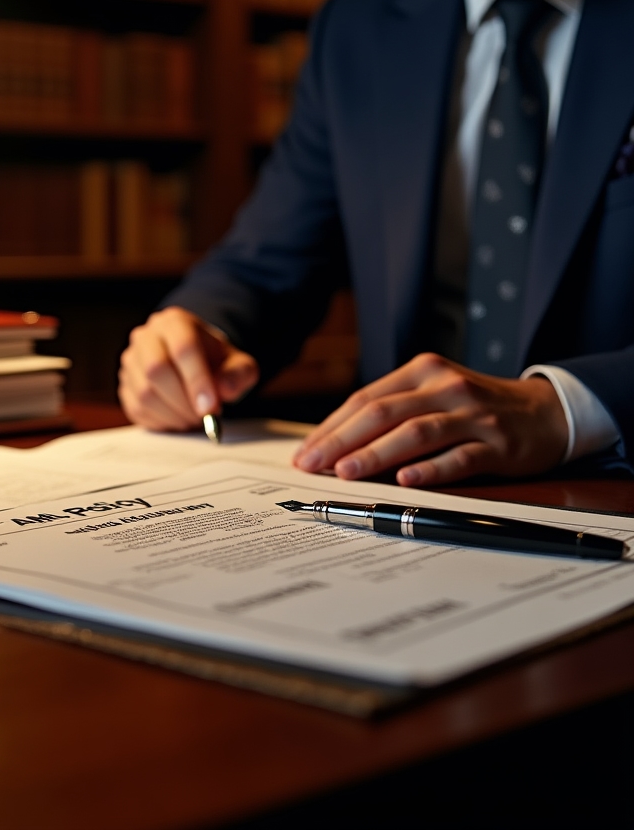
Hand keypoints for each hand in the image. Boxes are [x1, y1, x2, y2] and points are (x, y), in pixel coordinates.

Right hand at [119, 307, 258, 430]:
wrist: (195, 361)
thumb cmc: (215, 361)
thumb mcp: (237, 363)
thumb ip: (238, 374)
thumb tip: (224, 390)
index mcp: (176, 322)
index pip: (183, 347)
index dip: (197, 380)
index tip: (211, 407)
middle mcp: (147, 336)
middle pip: (156, 369)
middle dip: (183, 401)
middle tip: (204, 417)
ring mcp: (131, 360)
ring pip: (144, 392)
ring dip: (173, 414)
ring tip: (194, 419)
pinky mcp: (124, 384)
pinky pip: (136, 408)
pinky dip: (160, 421)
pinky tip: (178, 419)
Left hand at [294, 353, 568, 485]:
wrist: (547, 411)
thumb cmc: (475, 407)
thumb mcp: (432, 395)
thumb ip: (391, 413)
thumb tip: (336, 446)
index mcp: (422, 371)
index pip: (365, 398)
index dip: (331, 426)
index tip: (304, 452)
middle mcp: (445, 387)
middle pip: (383, 413)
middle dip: (341, 440)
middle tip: (311, 464)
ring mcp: (472, 415)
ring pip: (416, 432)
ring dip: (376, 454)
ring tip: (346, 471)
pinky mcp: (498, 444)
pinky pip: (459, 457)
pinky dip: (430, 469)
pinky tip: (406, 479)